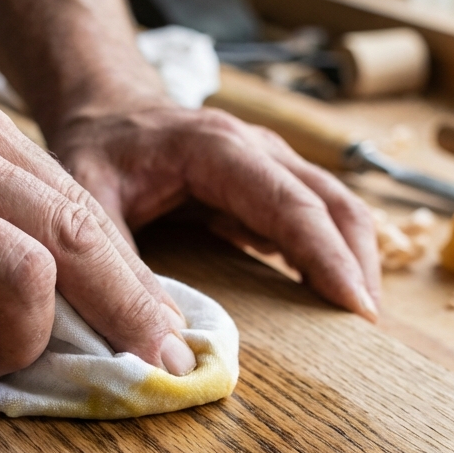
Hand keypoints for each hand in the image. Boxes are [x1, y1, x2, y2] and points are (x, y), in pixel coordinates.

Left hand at [47, 100, 381, 320]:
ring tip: (358, 319)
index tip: (355, 307)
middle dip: (356, 263)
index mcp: (218, 148)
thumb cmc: (95, 150)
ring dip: (352, 260)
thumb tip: (164, 343)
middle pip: (332, 203)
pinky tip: (329, 298)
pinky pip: (313, 219)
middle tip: (366, 326)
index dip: (328, 257)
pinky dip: (330, 256)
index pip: (292, 204)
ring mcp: (268, 165)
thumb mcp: (87, 203)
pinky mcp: (266, 187)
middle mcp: (257, 149)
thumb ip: (118, 267)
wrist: (101, 110)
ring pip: (334, 208)